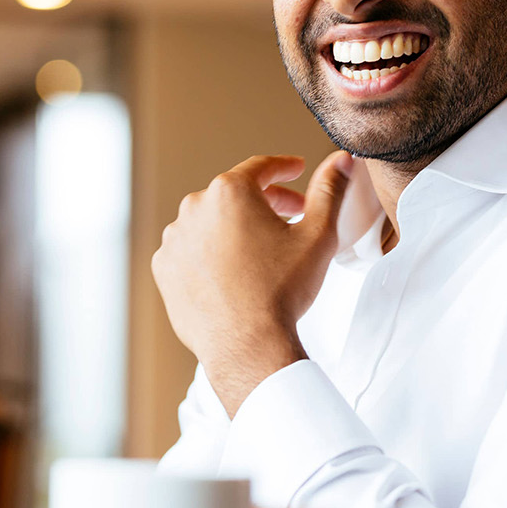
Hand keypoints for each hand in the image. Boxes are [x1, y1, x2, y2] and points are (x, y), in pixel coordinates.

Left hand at [151, 151, 353, 415]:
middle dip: (265, 203)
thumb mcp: (317, 235)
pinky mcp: (165, 268)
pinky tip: (232, 271)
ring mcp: (175, 239)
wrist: (247, 346)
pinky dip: (210, 254)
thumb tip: (341, 161)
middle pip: (234, 195)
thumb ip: (330, 191)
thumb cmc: (281, 291)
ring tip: (261, 250)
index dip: (284, 169)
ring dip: (234, 228)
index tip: (295, 171)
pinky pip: (191, 250)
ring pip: (210, 222)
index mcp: (230, 192)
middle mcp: (194, 208)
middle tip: (291, 216)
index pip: (261, 168)